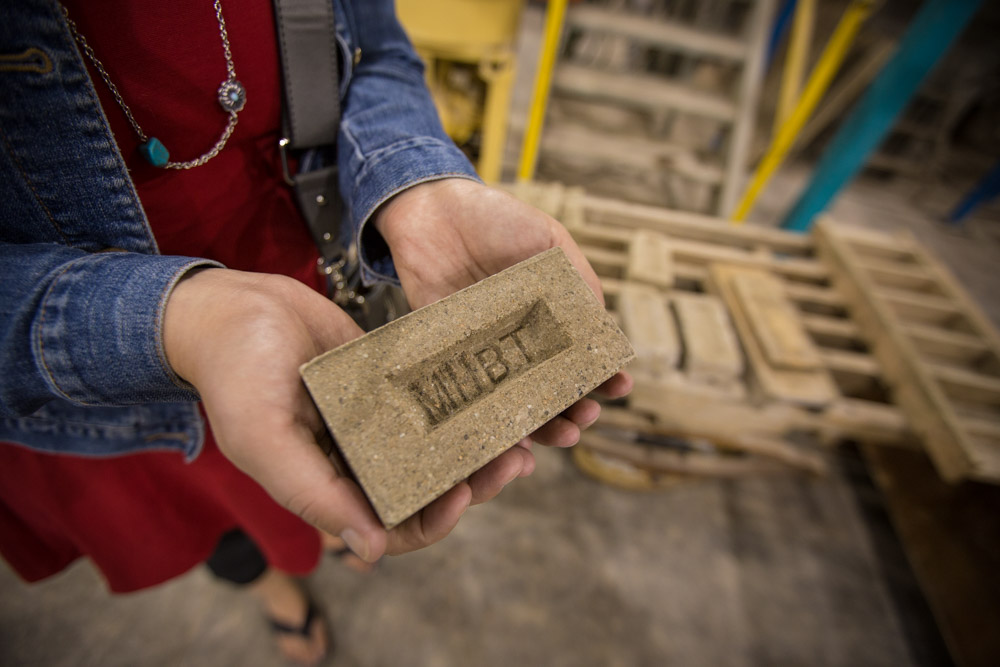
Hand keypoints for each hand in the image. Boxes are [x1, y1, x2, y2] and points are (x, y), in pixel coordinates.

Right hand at [162, 268, 530, 560]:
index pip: (394, 526)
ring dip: (480, 445)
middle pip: (430, 487)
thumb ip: (312, 493)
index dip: (433, 522)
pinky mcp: (390, 382)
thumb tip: (371, 550)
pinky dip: (464, 400)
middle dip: (476, 482)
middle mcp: (359, 459)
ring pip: (440, 446)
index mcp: (331, 486)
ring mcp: (378, 420)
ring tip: (520, 432)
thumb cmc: (234, 373)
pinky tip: (496, 389)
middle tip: (513, 460)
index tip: (463, 494)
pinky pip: (434, 399)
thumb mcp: (263, 437)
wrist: (231, 305)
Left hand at [374, 178, 632, 452]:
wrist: (431, 209)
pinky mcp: (446, 357)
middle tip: (584, 418)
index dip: (603, 374)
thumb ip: (577, 281)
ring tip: (556, 432)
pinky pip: (468, 395)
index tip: (619, 387)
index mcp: (550, 315)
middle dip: (573, 409)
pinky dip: (486, 421)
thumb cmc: (495, 219)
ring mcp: (485, 352)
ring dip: (539, 424)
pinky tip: (505, 434)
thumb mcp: (548, 240)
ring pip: (514, 402)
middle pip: (552, 389)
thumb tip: (603, 328)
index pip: (582, 355)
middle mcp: (520, 341)